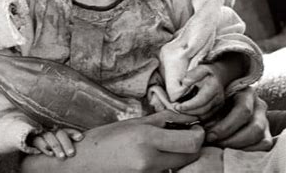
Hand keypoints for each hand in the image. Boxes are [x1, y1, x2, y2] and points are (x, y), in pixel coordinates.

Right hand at [22, 111, 204, 172]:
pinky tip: (157, 152)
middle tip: (187, 131)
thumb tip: (186, 117)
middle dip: (193, 143)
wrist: (86, 162)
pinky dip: (169, 161)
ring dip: (180, 152)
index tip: (196, 126)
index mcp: (147, 138)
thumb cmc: (107, 138)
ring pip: (179, 163)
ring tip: (169, 140)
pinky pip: (167, 170)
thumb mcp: (134, 123)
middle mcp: (151, 159)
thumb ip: (162, 120)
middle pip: (190, 155)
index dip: (199, 134)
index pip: (191, 143)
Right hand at [31, 128, 83, 158]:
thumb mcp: (58, 146)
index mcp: (58, 132)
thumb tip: (79, 143)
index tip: (80, 138)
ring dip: (56, 146)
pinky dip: (43, 146)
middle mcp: (51, 132)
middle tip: (71, 154)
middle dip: (66, 143)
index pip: (67, 131)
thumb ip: (66, 146)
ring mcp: (42, 135)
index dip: (73, 133)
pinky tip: (50, 153)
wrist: (30, 148)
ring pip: (50, 137)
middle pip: (60, 134)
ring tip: (62, 157)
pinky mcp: (33, 139)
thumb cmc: (49, 149)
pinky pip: (38, 141)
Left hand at [174, 64, 224, 117]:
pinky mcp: (217, 109)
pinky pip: (206, 116)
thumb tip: (185, 82)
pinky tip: (187, 111)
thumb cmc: (208, 72)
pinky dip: (196, 115)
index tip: (177, 106)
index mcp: (213, 87)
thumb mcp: (201, 68)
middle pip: (202, 110)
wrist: (220, 75)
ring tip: (180, 110)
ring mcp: (219, 104)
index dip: (189, 105)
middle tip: (176, 108)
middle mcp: (218, 98)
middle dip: (188, 111)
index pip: (200, 100)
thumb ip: (193, 74)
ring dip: (191, 114)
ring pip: (204, 115)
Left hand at [204, 87, 272, 150]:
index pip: (243, 110)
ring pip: (260, 138)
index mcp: (246, 92)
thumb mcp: (214, 100)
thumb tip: (202, 127)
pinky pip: (264, 145)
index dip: (226, 126)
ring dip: (240, 146)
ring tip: (222, 146)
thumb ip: (210, 110)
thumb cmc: (218, 100)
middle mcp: (259, 105)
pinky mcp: (267, 132)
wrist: (227, 101)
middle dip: (233, 139)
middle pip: (254, 126)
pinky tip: (233, 149)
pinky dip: (248, 150)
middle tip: (216, 142)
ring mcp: (265, 119)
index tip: (210, 135)